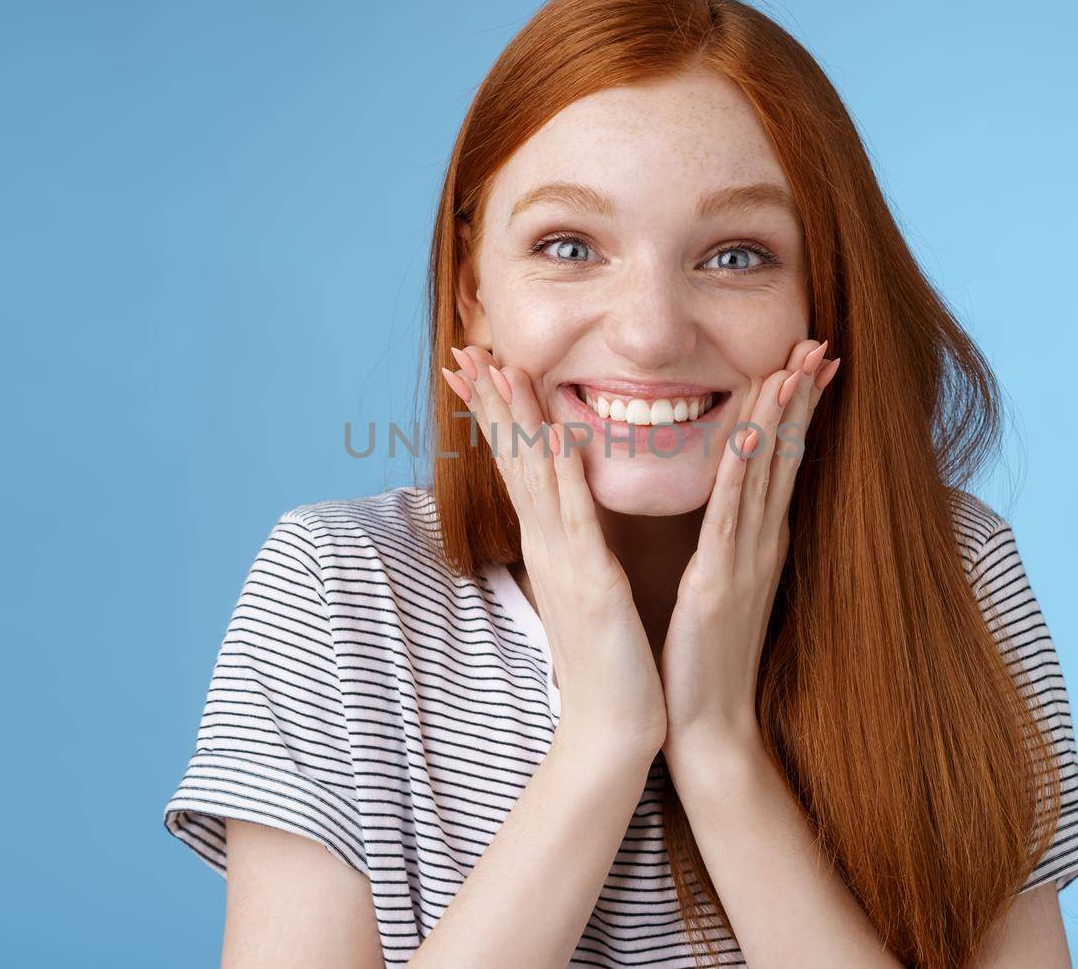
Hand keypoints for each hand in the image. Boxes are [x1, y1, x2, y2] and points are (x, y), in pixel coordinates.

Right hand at [440, 346, 668, 755]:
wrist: (612, 726)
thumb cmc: (606, 660)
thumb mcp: (586, 588)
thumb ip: (574, 547)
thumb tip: (565, 516)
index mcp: (551, 544)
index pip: (518, 465)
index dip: (495, 415)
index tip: (478, 368)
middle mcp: (548, 545)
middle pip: (513, 460)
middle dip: (489, 403)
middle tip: (464, 351)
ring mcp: (564, 561)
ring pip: (535, 476)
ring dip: (517, 420)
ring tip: (499, 368)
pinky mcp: (592, 582)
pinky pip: (575, 516)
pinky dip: (562, 472)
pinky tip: (553, 434)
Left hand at [658, 339, 841, 753]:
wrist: (707, 728)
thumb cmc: (705, 661)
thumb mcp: (718, 588)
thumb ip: (727, 546)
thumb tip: (731, 513)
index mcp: (759, 544)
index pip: (782, 462)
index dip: (797, 410)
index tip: (810, 361)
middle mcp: (762, 546)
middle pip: (786, 457)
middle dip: (802, 398)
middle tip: (822, 343)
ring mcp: (744, 563)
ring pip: (764, 475)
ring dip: (779, 419)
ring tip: (795, 366)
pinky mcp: (716, 585)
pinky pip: (730, 517)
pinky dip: (741, 472)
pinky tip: (749, 435)